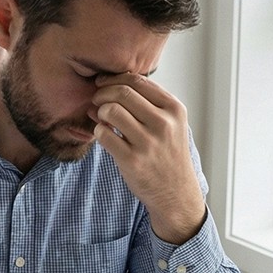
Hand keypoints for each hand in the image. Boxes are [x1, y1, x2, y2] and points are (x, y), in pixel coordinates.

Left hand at [91, 74, 206, 243]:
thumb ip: (147, 103)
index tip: (102, 84)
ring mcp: (148, 143)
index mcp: (174, 109)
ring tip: (102, 120)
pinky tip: (103, 135)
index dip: (114, 79)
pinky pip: (104, 135)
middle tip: (97, 101)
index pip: (137, 81)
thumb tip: (108, 85)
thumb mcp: (171, 124)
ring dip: (100, 112)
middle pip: (122, 93)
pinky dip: (98, 132)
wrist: (176, 193)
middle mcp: (163, 124)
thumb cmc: (168, 154)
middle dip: (103, 93)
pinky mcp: (132, 160)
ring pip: (111, 111)